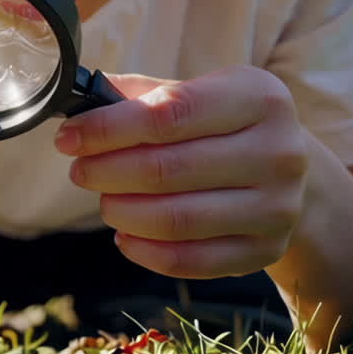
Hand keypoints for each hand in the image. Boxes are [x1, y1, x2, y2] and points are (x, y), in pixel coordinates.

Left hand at [57, 66, 309, 278]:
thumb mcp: (194, 92)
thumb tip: (76, 100)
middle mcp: (278, 151)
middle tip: (80, 171)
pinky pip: (191, 261)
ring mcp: (278, 206)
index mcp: (258, 97)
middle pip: (166, 169)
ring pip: (176, 219)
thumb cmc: (220, 124)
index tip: (68, 139)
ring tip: (105, 201)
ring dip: (122, 212)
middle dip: (106, 172)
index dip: (107, 129)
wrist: (284, 168)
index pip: (168, 114)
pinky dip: (146, 251)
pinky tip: (125, 235)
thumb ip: (138, 95)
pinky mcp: (267, 249)